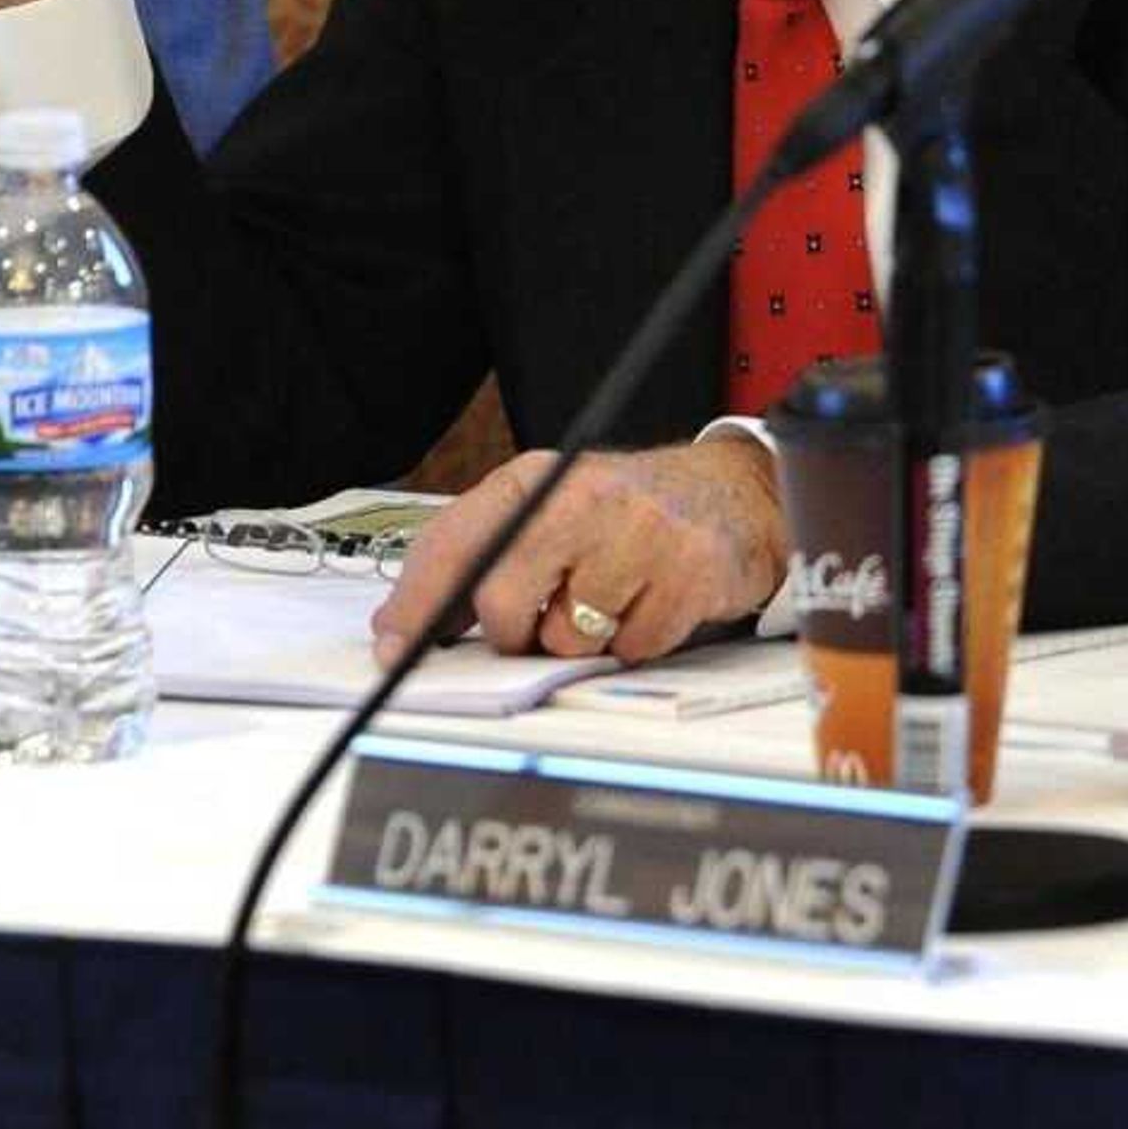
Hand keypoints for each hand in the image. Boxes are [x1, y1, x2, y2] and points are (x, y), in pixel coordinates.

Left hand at [369, 439, 787, 668]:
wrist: (734, 495)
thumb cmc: (628, 513)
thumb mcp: (549, 510)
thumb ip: (481, 556)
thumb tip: (404, 624)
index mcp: (537, 478)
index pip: (455, 541)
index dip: (417, 602)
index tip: (394, 646)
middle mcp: (582, 497)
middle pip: (503, 600)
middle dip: (515, 632)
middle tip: (541, 621)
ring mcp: (638, 534)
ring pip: (569, 637)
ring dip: (584, 639)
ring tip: (611, 599)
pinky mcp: (686, 574)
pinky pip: (631, 649)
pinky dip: (636, 642)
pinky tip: (650, 603)